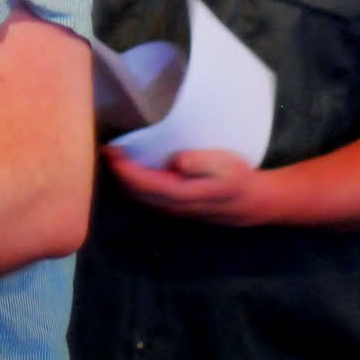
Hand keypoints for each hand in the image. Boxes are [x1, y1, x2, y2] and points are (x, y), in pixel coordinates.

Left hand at [104, 145, 275, 226]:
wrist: (253, 203)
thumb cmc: (239, 179)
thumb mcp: (227, 165)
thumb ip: (202, 162)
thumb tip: (178, 161)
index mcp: (185, 193)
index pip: (145, 184)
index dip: (124, 170)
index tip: (111, 151)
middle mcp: (174, 206)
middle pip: (136, 193)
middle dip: (118, 173)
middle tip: (107, 149)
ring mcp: (174, 209)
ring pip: (140, 198)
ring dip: (124, 180)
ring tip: (114, 156)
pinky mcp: (176, 208)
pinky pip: (148, 198)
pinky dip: (135, 185)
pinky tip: (131, 169)